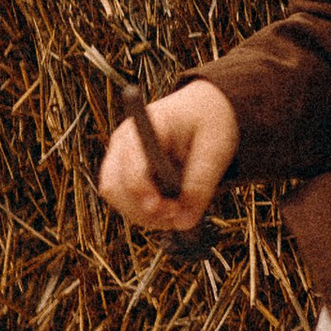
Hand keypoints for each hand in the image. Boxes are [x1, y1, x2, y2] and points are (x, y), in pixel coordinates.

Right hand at [98, 79, 236, 234]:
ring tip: (180, 213)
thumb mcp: (215, 149)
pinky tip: (173, 210)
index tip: (164, 209)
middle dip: (143, 210)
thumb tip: (183, 223)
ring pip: (118, 200)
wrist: (205, 108)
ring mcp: (121, 159)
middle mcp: (123, 144)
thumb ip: (200, 184)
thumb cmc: (211, 121)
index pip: (129, 165)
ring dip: (147, 216)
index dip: (142, 192)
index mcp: (143, 127)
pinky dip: (149, 214)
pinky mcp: (127, 175)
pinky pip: (127, 203)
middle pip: (114, 187)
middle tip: (178, 217)